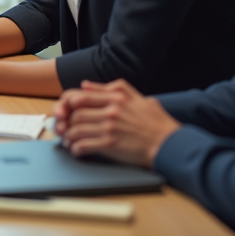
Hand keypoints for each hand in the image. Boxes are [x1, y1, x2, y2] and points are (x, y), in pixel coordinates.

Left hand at [55, 79, 180, 167]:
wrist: (170, 145)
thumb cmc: (157, 123)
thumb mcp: (139, 98)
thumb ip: (113, 88)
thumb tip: (86, 84)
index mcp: (117, 98)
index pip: (81, 96)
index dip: (69, 104)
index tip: (67, 111)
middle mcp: (111, 111)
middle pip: (76, 113)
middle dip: (66, 122)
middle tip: (64, 128)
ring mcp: (110, 128)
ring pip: (76, 129)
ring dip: (68, 136)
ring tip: (69, 140)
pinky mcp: (110, 145)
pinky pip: (84, 145)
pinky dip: (76, 148)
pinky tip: (77, 150)